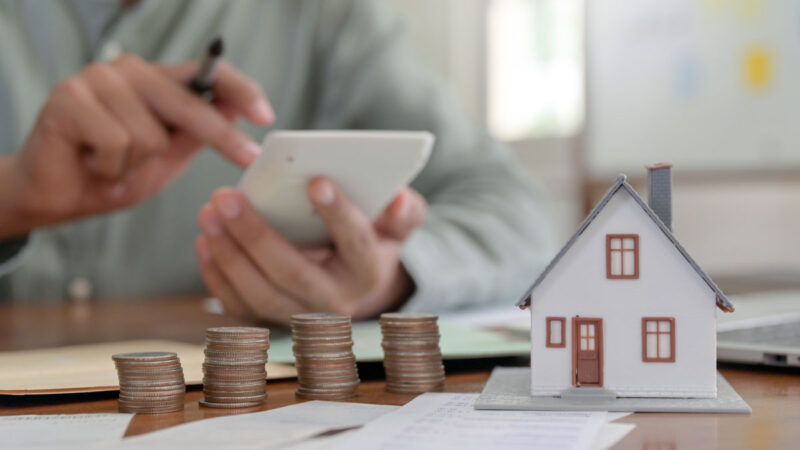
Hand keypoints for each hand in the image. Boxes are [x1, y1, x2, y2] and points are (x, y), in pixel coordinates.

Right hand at [0, 54, 273, 238]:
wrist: (55, 198)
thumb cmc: (112, 176)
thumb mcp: (166, 158)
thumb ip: (195, 135)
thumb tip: (235, 110)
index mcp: (153, 81)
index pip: (204, 74)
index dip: (240, 90)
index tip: (266, 115)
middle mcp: (126, 71)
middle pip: (189, 103)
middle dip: (220, 137)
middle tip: (247, 158)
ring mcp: (96, 80)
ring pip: (150, 135)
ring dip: (134, 166)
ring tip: (113, 168)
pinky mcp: (69, 97)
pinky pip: (116, 143)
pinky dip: (109, 168)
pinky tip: (91, 165)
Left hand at [195, 178, 426, 323]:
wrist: (350, 283)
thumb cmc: (370, 240)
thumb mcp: (395, 226)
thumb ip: (404, 211)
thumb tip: (400, 198)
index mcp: (369, 273)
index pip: (357, 244)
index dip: (339, 214)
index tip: (316, 180)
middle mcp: (335, 303)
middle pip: (293, 273)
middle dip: (256, 235)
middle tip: (226, 196)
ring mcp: (300, 317)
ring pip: (259, 294)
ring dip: (228, 254)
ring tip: (208, 213)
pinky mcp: (270, 320)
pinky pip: (238, 305)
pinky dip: (216, 274)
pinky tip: (205, 240)